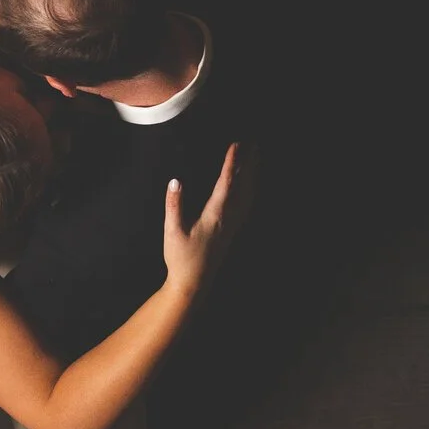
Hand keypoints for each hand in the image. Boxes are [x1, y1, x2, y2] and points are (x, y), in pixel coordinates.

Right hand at [162, 142, 251, 296]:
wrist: (193, 283)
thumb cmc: (181, 258)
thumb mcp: (172, 232)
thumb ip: (174, 206)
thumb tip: (175, 181)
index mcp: (215, 216)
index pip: (226, 184)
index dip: (232, 163)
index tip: (236, 146)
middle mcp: (228, 219)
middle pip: (244, 187)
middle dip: (249, 165)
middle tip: (254, 145)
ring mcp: (232, 226)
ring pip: (248, 196)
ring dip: (253, 176)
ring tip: (256, 160)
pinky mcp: (231, 232)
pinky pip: (246, 206)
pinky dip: (250, 191)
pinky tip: (250, 188)